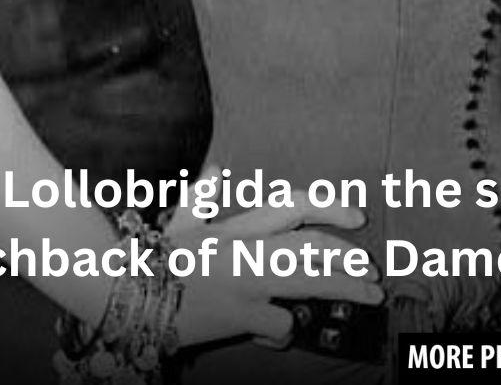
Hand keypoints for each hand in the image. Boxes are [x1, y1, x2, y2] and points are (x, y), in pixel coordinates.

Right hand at [165, 166, 383, 349]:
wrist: (127, 292)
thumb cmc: (153, 258)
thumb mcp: (180, 222)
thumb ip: (203, 195)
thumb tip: (217, 169)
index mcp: (239, 225)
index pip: (294, 207)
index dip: (330, 209)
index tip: (358, 218)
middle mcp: (249, 250)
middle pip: (312, 247)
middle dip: (348, 256)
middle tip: (373, 270)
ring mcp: (248, 283)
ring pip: (309, 282)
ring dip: (344, 288)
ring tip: (371, 294)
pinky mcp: (241, 317)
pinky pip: (279, 324)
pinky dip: (282, 329)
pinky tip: (276, 331)